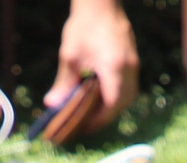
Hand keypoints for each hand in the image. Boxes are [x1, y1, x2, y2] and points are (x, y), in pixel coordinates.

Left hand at [49, 0, 139, 135]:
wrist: (101, 3)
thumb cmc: (83, 26)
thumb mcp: (69, 55)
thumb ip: (64, 83)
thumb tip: (52, 105)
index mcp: (114, 68)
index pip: (110, 106)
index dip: (97, 120)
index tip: (81, 127)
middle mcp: (129, 68)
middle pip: (121, 105)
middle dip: (103, 117)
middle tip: (85, 124)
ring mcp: (134, 64)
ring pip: (127, 98)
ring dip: (111, 108)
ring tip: (92, 112)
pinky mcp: (133, 60)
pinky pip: (128, 87)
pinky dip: (115, 96)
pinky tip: (100, 96)